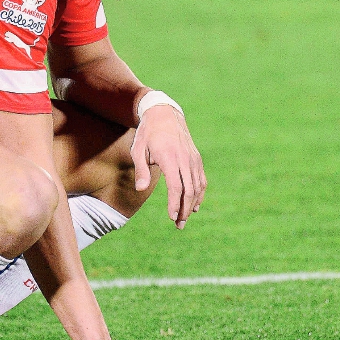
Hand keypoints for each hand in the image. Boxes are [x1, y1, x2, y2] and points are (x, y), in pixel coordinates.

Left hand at [131, 104, 206, 228]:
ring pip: (197, 186)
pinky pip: (201, 179)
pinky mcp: (196, 158)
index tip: (171, 217)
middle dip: (185, 209)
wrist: (165, 114)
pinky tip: (194, 205)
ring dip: (192, 204)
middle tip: (178, 225)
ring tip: (184, 219)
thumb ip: (141, 170)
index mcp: (169, 157)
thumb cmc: (148, 134)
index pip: (176, 185)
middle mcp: (184, 158)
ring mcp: (193, 158)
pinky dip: (199, 194)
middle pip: (189, 190)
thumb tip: (141, 189)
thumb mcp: (138, 149)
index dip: (175, 203)